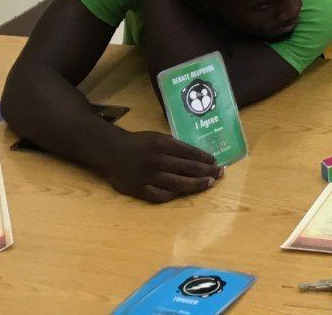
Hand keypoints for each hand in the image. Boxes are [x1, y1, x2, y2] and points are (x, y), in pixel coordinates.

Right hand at [101, 129, 221, 203]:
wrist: (111, 151)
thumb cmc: (138, 143)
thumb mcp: (157, 137)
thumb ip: (174, 145)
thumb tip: (197, 155)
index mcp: (162, 144)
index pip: (190, 153)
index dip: (205, 159)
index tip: (216, 162)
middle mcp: (157, 160)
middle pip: (188, 168)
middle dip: (207, 172)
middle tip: (220, 174)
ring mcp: (148, 176)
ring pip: (178, 184)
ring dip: (196, 185)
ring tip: (209, 184)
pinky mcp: (139, 189)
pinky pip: (160, 196)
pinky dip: (174, 195)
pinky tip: (184, 193)